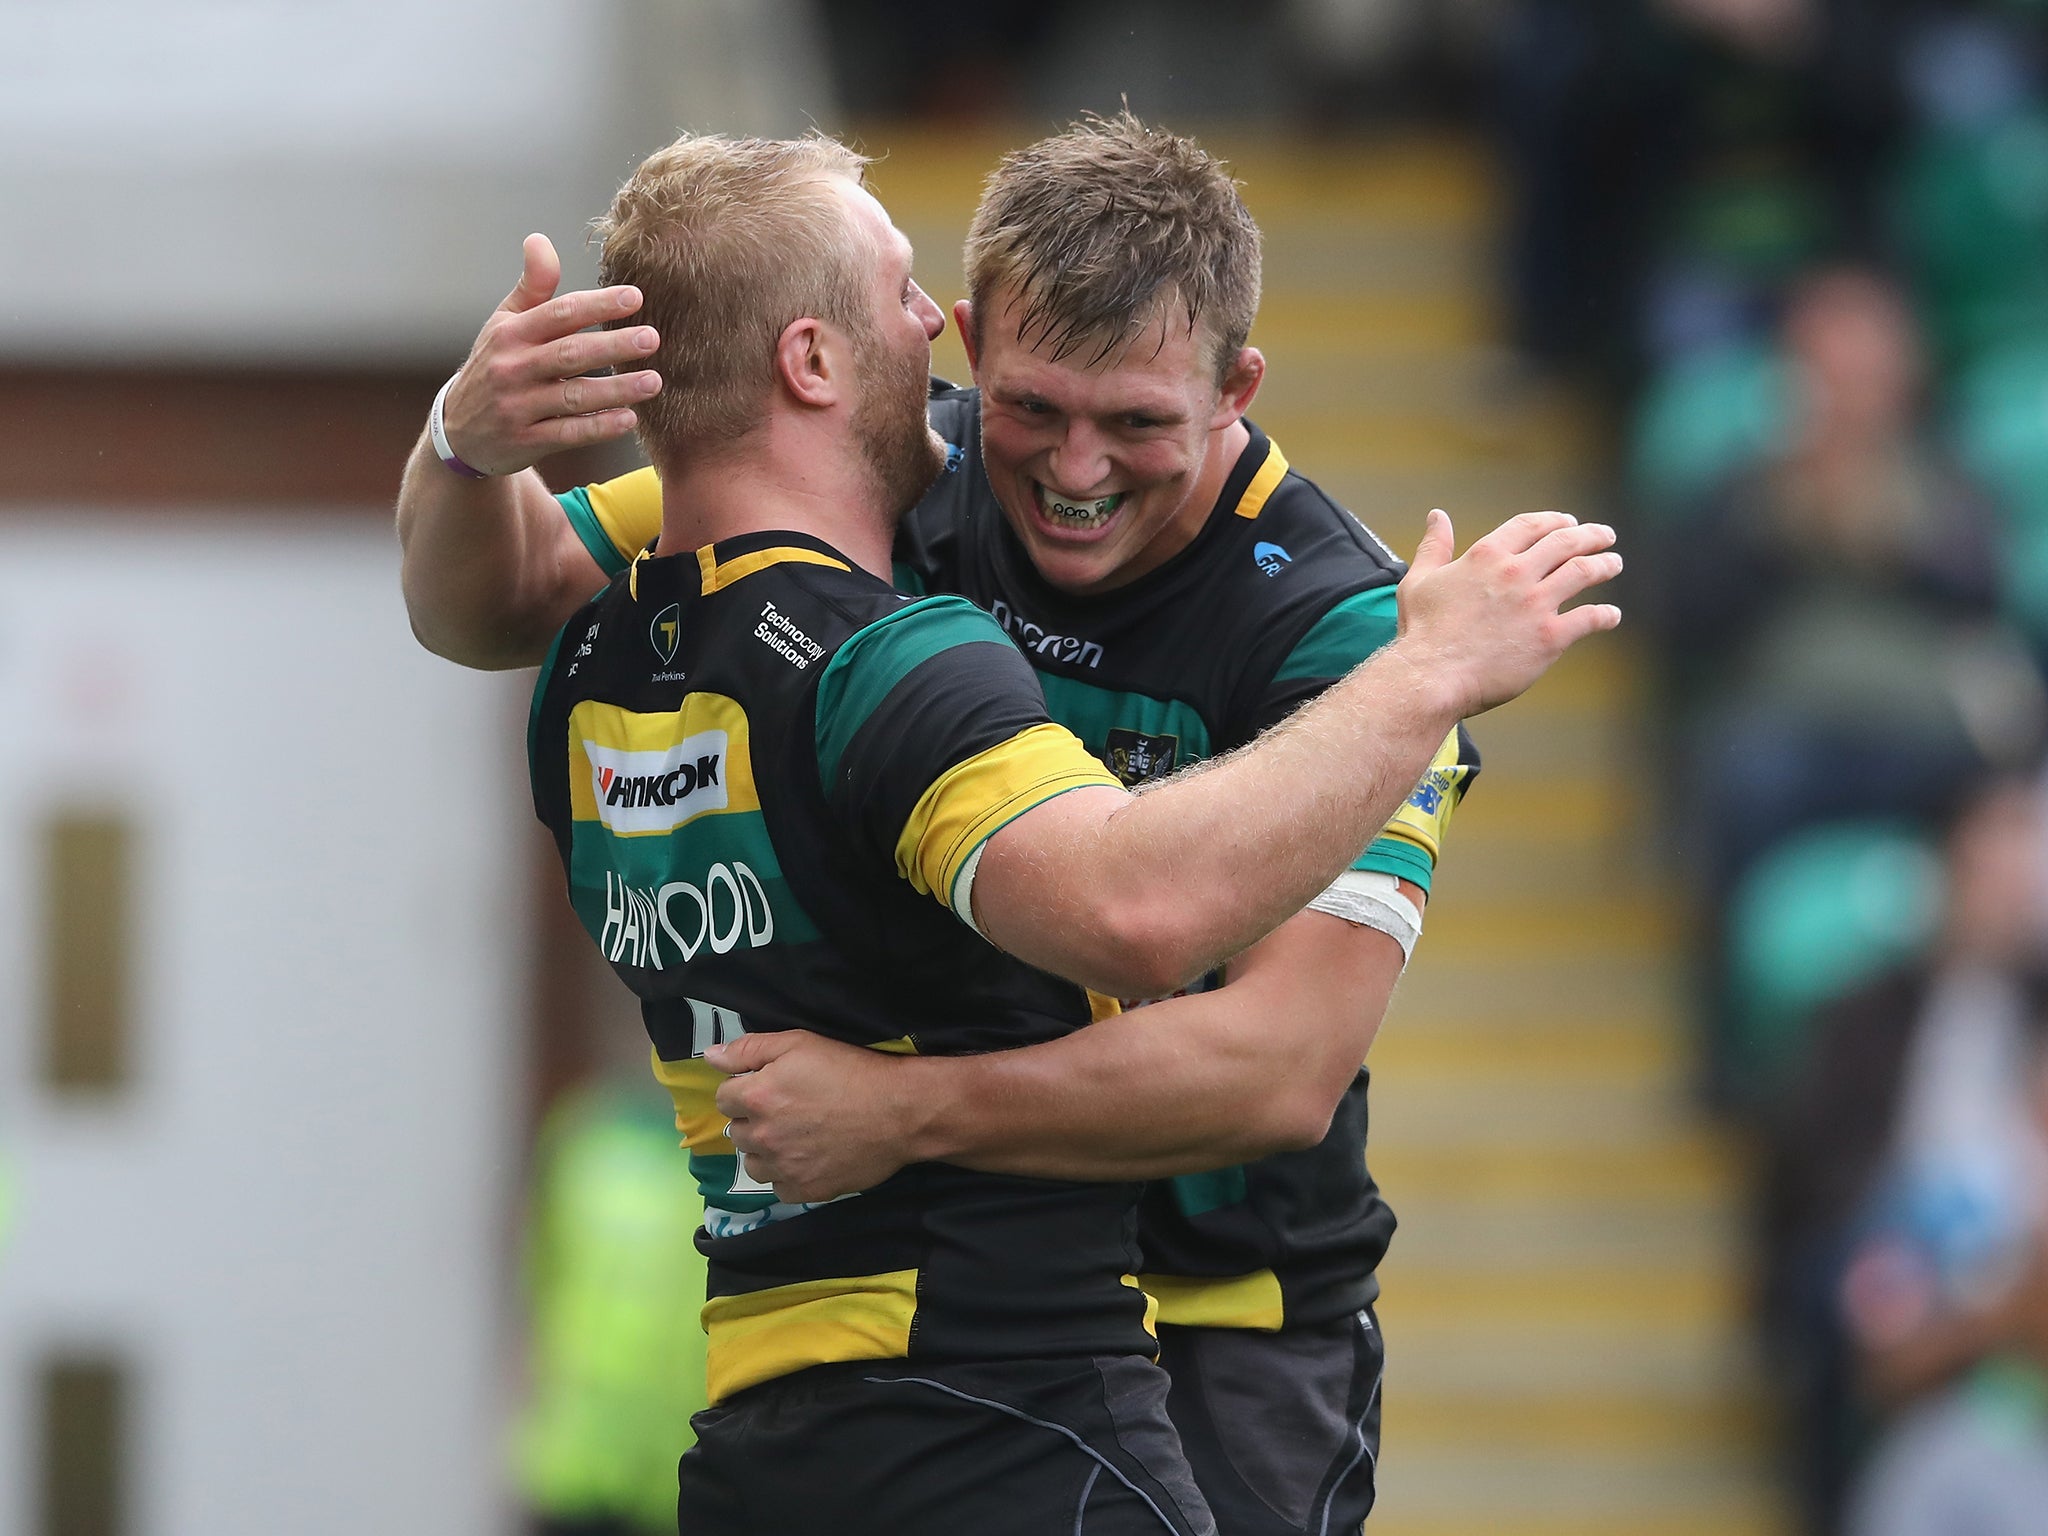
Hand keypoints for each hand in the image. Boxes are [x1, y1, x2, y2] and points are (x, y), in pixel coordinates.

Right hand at [439, 233, 662, 474]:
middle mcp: (512, 368)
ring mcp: (518, 407)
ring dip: (616, 390)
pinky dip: (598, 427)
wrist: (459, 432)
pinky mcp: (526, 442)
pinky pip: (568, 434)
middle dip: (613, 345)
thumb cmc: (496, 366)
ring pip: (573, 396)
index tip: (635, 297)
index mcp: (511, 334)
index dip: (597, 304)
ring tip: (653, 382)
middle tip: (653, 338)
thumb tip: (539, 239)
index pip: (559, 313)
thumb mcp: (504, 324)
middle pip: (570, 354)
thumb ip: (531, 287)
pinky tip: (629, 420)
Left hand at [708, 1032, 930, 1202]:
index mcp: (757, 1096)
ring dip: (765, 1151)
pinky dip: (788, 1174)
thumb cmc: (850, 1070)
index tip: (769, 1087)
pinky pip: (778, 1187)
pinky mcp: (804, 1190)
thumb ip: (749, 1049)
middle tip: (788, 1110)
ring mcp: (783, 1167)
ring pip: (753, 1163)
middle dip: (754, 1120)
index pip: (724, 1098)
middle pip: (737, 1132)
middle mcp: (762, 1136)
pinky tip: (809, 1158)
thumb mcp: (800, 1043)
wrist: (898, 1111)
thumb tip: (710, 1057)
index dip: (744, 1090)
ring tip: (796, 1137)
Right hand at [1393, 508, 1621, 717]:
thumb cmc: (1422, 632)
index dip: (1554, 520)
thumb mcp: (1419, 580)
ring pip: (1583, 572)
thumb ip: (1434, 546)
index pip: (1530, 526)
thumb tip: (1438, 516)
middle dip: (1590, 536)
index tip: (1569, 522)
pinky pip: (1589, 618)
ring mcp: (1535, 604)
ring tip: (1614, 563)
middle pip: (1565, 542)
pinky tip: (1612, 616)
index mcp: (1486, 556)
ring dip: (1605, 565)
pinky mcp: (1549, 637)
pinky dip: (1606, 615)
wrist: (1431, 676)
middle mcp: (1515, 573)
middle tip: (1605, 537)